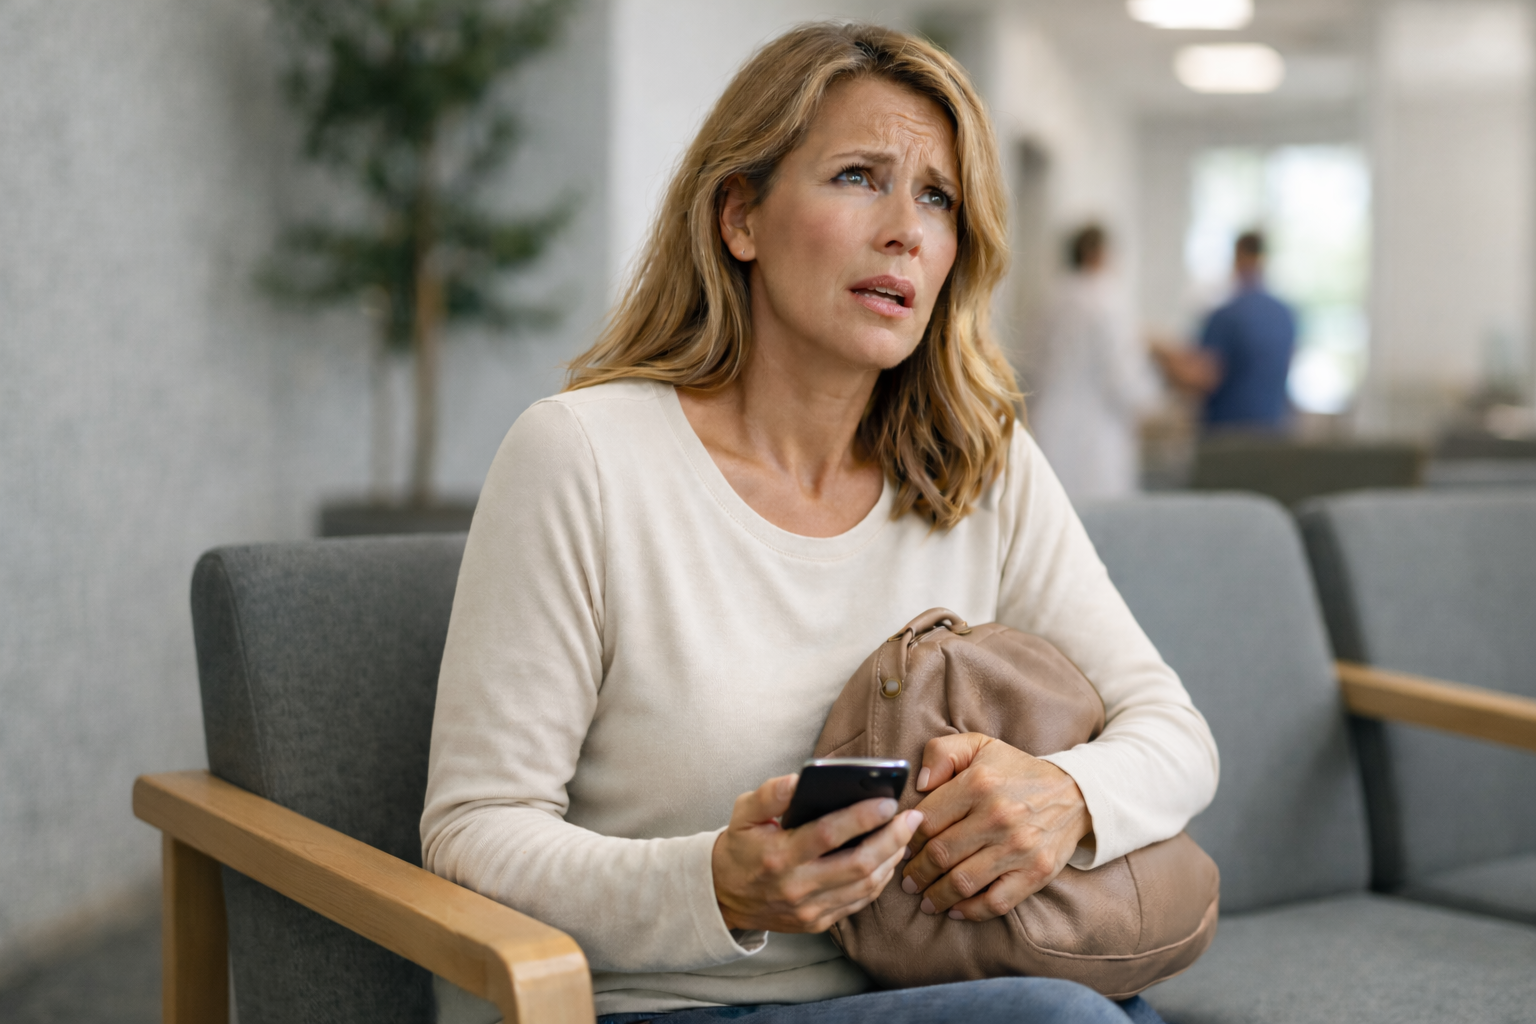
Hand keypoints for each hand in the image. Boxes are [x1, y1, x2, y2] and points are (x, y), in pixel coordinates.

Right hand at [712, 773, 922, 932]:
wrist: (723, 896)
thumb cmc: (740, 847)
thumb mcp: (743, 812)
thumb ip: (770, 794)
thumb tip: (801, 780)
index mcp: (778, 855)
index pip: (828, 834)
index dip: (862, 817)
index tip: (888, 801)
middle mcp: (796, 886)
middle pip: (857, 865)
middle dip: (891, 839)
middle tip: (912, 818)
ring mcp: (809, 909)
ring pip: (864, 887)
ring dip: (891, 859)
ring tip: (905, 834)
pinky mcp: (818, 922)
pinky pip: (859, 902)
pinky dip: (880, 879)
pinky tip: (889, 858)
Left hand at [900, 733, 1091, 921]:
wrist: (1076, 793)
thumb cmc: (1016, 771)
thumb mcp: (979, 746)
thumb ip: (942, 753)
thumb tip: (919, 783)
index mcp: (978, 784)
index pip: (927, 820)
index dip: (908, 839)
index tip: (901, 848)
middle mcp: (997, 816)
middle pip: (940, 855)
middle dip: (916, 873)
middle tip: (908, 881)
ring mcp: (1018, 848)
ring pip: (961, 882)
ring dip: (936, 896)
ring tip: (926, 899)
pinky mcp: (1035, 873)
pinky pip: (994, 903)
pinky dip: (970, 912)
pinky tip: (955, 910)